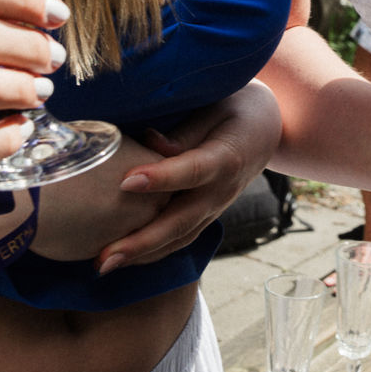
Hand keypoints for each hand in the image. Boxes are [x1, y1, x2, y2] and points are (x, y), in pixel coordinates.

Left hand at [90, 80, 282, 273]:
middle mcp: (221, 191)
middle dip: (141, 241)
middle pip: (181, 220)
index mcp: (225, 158)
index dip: (161, 178)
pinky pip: (180, 239)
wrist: (266, 128)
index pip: (192, 170)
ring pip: (179, 238)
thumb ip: (184, 130)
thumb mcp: (214, 107)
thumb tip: (149, 142)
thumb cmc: (234, 108)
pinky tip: (122, 259)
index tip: (125, 182)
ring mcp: (215, 208)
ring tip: (104, 265)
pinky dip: (151, 253)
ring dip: (141, 255)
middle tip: (104, 257)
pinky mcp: (207, 216)